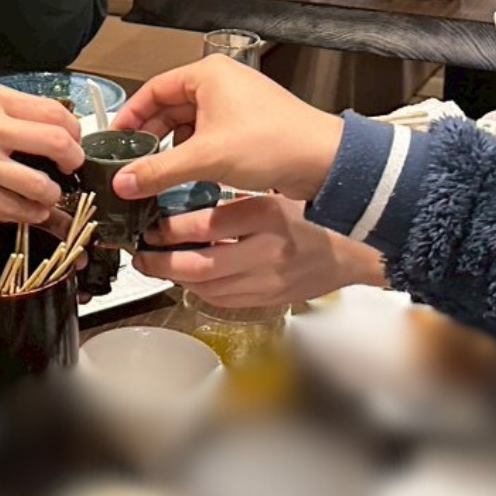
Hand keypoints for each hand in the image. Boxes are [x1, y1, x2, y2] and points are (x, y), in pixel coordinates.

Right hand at [0, 83, 81, 222]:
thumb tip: (25, 122)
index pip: (52, 110)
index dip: (73, 129)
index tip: (72, 140)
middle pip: (56, 143)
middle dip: (73, 160)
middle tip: (71, 168)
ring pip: (40, 183)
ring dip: (53, 193)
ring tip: (49, 195)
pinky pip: (13, 208)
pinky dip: (30, 213)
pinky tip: (31, 213)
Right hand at [111, 56, 344, 203]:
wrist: (322, 162)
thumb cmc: (274, 143)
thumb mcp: (204, 158)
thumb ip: (157, 170)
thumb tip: (122, 181)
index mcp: (208, 74)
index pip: (153, 90)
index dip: (130, 116)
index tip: (115, 140)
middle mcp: (220, 83)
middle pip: (168, 108)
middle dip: (150, 137)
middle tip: (131, 163)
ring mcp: (234, 105)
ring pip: (187, 126)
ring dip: (171, 150)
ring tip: (155, 174)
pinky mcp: (244, 127)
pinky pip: (206, 137)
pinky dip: (191, 155)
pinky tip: (184, 176)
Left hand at [134, 196, 384, 307]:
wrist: (355, 250)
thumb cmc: (315, 217)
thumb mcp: (275, 194)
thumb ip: (234, 202)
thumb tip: (183, 209)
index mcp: (267, 216)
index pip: (205, 224)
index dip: (170, 228)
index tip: (153, 225)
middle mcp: (265, 252)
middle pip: (198, 265)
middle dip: (159, 262)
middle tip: (141, 254)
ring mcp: (267, 281)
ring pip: (205, 287)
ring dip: (174, 278)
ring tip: (156, 266)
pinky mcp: (268, 299)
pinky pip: (222, 300)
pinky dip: (198, 289)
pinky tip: (187, 278)